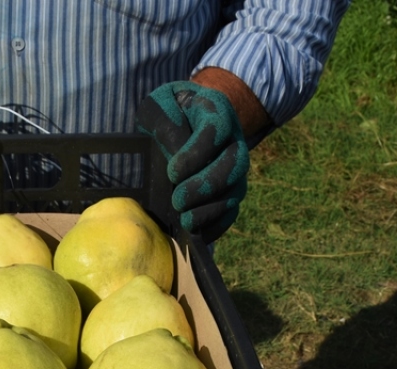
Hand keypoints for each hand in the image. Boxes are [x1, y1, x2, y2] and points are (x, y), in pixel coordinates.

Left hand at [135, 80, 249, 239]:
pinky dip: (217, 225)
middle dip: (206, 186)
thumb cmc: (170, 110)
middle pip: (234, 165)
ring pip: (235, 191)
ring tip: (185, 221)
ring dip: (211, 210)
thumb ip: (165, 121)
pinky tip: (197, 234)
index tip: (172, 171)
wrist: (186, 118)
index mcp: (218, 112)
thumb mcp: (160, 105)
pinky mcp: (231, 190)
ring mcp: (235, 168)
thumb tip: (175, 153)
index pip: (216, 131)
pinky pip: (232, 211)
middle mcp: (234, 140)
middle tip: (178, 200)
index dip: (197, 153)